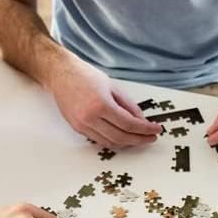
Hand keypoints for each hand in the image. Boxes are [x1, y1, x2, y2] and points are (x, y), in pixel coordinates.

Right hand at [46, 55, 160, 147]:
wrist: (61, 74)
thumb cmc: (85, 76)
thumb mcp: (113, 87)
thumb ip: (129, 105)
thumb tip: (141, 120)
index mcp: (101, 105)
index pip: (129, 124)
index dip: (145, 129)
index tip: (156, 130)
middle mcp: (90, 118)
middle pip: (121, 137)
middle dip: (139, 139)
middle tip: (151, 137)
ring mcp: (82, 125)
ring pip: (110, 142)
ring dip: (127, 143)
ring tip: (138, 138)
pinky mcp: (77, 128)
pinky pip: (99, 140)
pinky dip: (113, 140)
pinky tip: (122, 136)